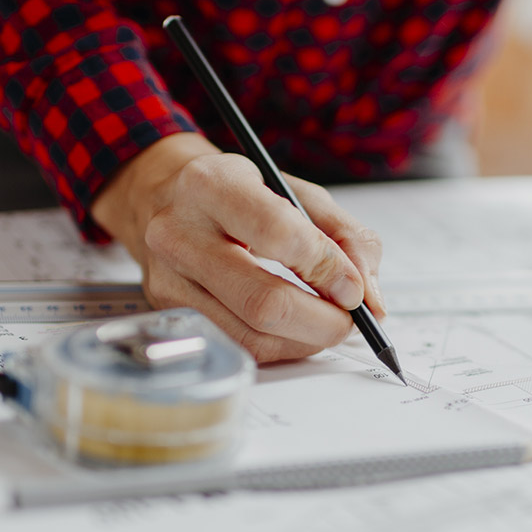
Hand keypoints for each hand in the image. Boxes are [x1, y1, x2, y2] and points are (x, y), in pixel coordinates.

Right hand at [91, 134, 385, 361]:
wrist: (161, 194)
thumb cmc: (234, 190)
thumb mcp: (293, 189)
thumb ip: (344, 235)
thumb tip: (370, 297)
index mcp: (212, 185)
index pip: (278, 234)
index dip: (326, 268)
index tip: (355, 288)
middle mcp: (179, 232)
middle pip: (263, 301)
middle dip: (324, 321)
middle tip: (351, 318)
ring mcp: (168, 277)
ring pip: (251, 336)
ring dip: (306, 340)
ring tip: (328, 323)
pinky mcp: (167, 310)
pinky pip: (237, 346)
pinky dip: (281, 345)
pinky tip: (296, 329)